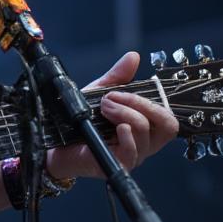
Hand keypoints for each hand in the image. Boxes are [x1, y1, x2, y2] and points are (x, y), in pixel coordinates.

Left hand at [46, 51, 178, 180]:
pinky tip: (114, 127)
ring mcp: (132, 156)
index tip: (120, 91)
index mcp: (144, 128)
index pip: (167, 118)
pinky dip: (125, 135)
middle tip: (112, 98)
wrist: (55, 143)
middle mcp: (143, 144)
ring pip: (144, 132)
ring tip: (102, 108)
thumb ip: (117, 77)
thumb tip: (133, 56)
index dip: (151, 101)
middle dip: (142, 104)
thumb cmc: (80, 120)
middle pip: (166, 126)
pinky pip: (132, 152)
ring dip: (123, 113)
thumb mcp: (98, 94)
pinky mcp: (117, 165)